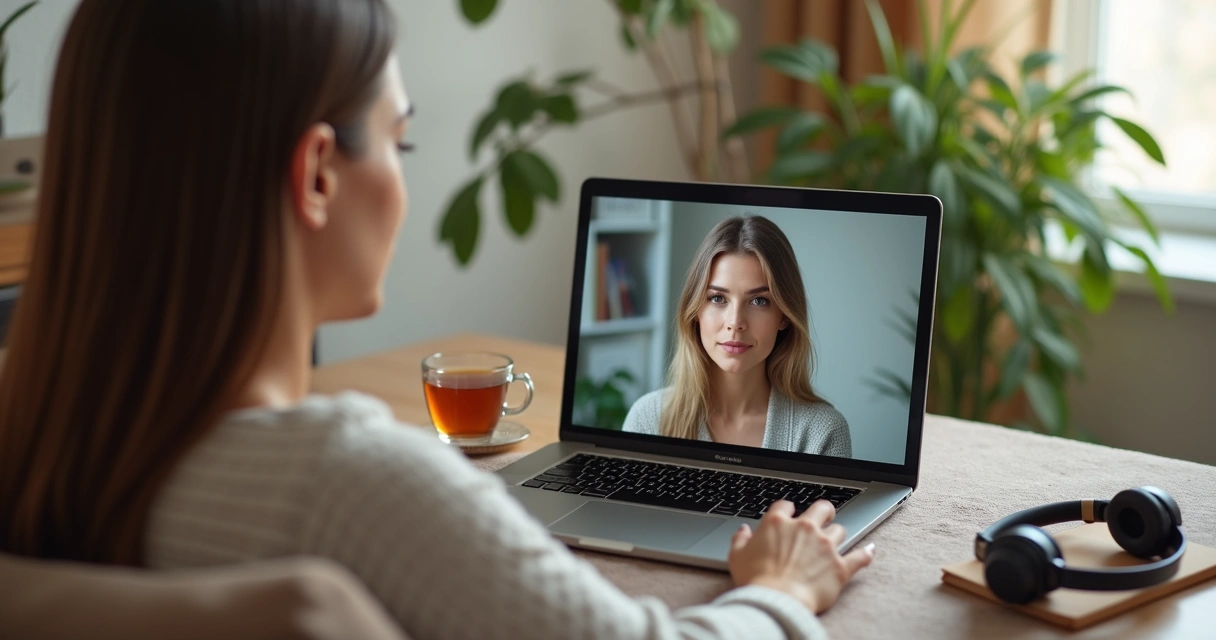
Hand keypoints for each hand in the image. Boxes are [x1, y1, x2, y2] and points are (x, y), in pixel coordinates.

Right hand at [727, 499, 875, 613]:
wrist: (777, 601)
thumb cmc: (755, 580)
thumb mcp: (737, 556)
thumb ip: (740, 539)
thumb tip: (743, 531)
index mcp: (778, 523)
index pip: (785, 505)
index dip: (787, 509)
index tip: (788, 514)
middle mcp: (805, 528)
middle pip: (821, 508)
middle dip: (824, 511)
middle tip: (823, 517)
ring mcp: (825, 546)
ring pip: (840, 530)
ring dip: (836, 535)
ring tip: (833, 542)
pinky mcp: (840, 566)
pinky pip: (860, 556)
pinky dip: (866, 553)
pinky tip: (869, 550)